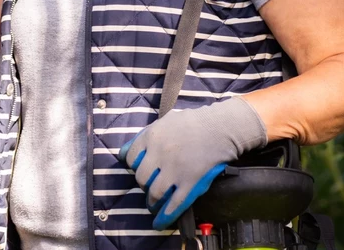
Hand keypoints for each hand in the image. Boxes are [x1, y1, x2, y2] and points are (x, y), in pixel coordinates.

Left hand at [117, 97, 266, 229]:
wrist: (220, 128)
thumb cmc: (194, 122)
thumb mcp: (165, 121)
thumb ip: (144, 136)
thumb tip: (123, 153)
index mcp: (151, 137)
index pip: (131, 158)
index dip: (134, 166)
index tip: (140, 169)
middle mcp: (159, 155)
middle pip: (141, 178)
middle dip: (143, 185)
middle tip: (149, 186)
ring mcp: (174, 170)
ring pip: (155, 193)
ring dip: (152, 201)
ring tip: (153, 203)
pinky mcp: (190, 183)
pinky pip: (175, 203)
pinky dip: (165, 215)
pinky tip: (160, 223)